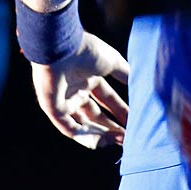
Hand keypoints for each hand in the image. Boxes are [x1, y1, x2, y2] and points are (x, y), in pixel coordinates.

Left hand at [31, 30, 129, 148]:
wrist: (62, 49)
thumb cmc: (86, 51)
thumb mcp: (112, 61)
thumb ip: (124, 72)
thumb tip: (137, 80)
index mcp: (89, 78)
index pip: (106, 99)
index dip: (120, 111)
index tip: (133, 122)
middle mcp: (76, 90)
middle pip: (96, 115)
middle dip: (111, 126)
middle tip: (127, 137)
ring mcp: (63, 100)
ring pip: (83, 124)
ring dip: (100, 134)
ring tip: (116, 140)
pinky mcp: (53, 108)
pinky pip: (69, 128)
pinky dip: (84, 136)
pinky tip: (101, 141)